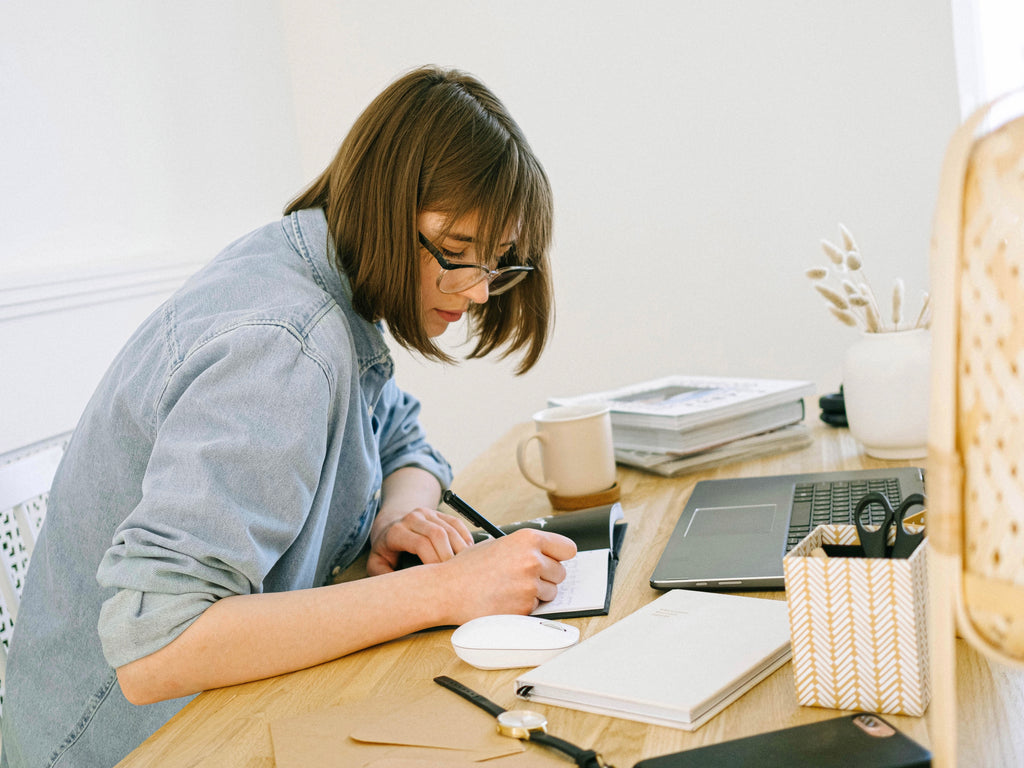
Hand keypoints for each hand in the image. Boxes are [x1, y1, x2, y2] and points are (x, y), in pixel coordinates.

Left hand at [367, 507, 474, 575]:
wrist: (390, 526)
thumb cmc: (385, 551)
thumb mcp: (376, 564)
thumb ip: (383, 577)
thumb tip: (400, 591)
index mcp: (396, 532)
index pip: (421, 543)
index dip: (434, 561)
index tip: (440, 580)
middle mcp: (412, 518)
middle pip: (438, 534)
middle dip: (450, 556)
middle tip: (457, 577)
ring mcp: (427, 513)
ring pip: (450, 529)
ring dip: (461, 548)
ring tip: (465, 568)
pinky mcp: (438, 513)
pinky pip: (456, 523)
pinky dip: (465, 538)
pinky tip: (468, 553)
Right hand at [437, 528, 577, 623]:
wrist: (447, 589)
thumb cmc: (468, 567)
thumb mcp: (498, 544)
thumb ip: (525, 547)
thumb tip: (546, 555)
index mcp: (528, 539)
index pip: (568, 549)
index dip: (559, 556)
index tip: (554, 560)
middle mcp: (532, 560)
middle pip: (561, 573)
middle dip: (546, 577)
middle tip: (523, 577)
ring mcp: (529, 585)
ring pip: (550, 592)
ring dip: (536, 593)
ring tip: (510, 588)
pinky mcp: (524, 607)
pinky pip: (536, 607)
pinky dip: (524, 606)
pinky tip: (504, 599)